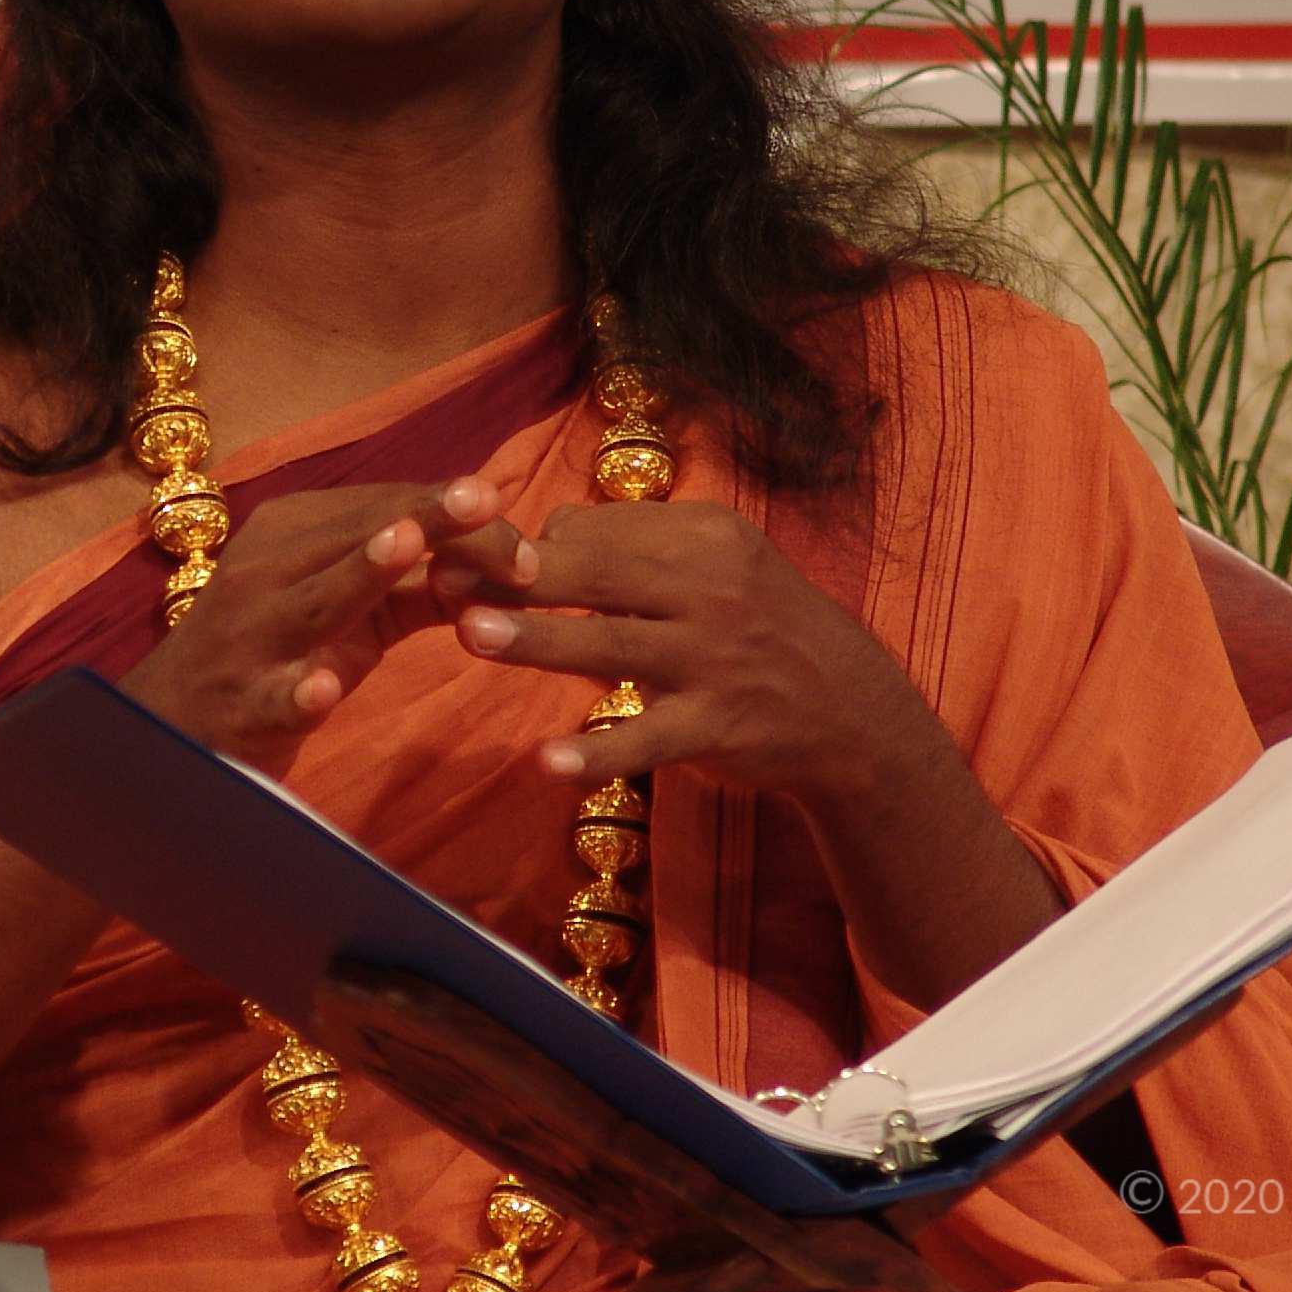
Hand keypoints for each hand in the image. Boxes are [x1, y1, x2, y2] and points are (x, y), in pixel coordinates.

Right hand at [125, 476, 536, 776]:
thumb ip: (416, 584)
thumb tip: (505, 561)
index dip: (453, 516)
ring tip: (407, 545)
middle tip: (488, 504)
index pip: (384, 507)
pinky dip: (297, 693)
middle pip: (357, 537)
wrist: (170, 727)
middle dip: (428, 524)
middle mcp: (266, 571)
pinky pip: (273, 698)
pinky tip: (324, 688)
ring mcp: (249, 639)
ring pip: (314, 602)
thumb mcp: (346, 610)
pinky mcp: (240, 707)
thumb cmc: (275, 653)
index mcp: (292, 534)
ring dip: (359, 572)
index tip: (525, 541)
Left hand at [436, 500, 948, 814]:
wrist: (849, 708)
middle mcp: (711, 591)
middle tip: (442, 576)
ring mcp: (715, 660)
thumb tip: (549, 528)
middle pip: (599, 577)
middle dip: (518, 575)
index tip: (461, 548)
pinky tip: (548, 763)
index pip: (601, 531)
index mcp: (706, 538)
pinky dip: (599, 753)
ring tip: (472, 635)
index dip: (528, 541)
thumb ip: (639, 545)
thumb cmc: (757, 625)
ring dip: (540, 641)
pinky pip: (649, 739)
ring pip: (612, 647)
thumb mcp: (718, 563)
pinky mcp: (718, 726)